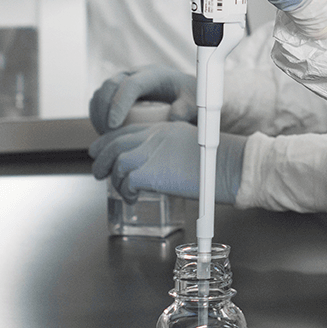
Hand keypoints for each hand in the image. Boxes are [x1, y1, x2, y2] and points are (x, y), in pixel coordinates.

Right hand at [89, 65, 196, 133]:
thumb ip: (186, 109)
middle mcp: (136, 74)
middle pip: (111, 85)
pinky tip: (104, 132)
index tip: (114, 125)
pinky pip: (99, 100)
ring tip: (105, 135)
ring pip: (101, 92)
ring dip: (98, 113)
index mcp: (154, 74)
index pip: (131, 84)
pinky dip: (97, 115)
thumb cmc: (188, 98)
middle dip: (104, 110)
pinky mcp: (117, 91)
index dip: (119, 103)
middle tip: (108, 134)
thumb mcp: (193, 104)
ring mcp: (124, 81)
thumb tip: (174, 117)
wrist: (184, 94)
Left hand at [89, 121, 244, 203]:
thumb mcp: (189, 147)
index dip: (108, 141)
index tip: (100, 152)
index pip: (126, 130)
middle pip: (114, 143)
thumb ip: (168, 151)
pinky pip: (126, 182)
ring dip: (115, 181)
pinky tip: (134, 198)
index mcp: (163, 129)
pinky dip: (126, 192)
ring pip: (116, 163)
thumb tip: (155, 167)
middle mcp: (153, 137)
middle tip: (98, 172)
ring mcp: (151, 153)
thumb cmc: (216, 164)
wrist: (228, 168)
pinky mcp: (151, 172)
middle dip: (101, 159)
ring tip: (123, 193)